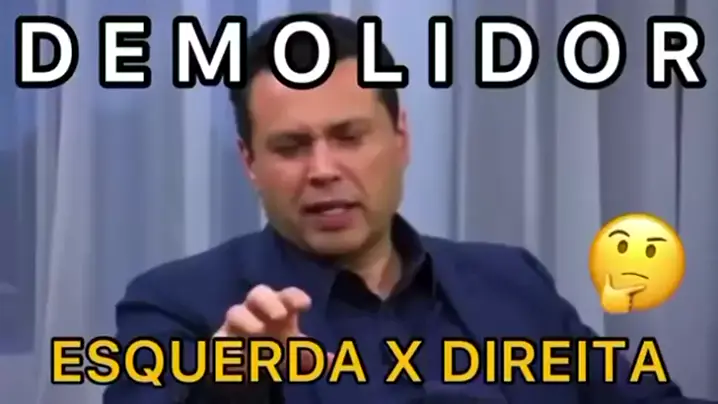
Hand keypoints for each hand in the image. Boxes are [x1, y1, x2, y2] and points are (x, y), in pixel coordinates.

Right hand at [216, 285, 332, 371]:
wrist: (250, 361)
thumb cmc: (278, 347)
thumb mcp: (297, 354)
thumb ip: (313, 356)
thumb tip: (334, 360)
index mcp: (280, 307)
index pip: (287, 295)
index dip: (295, 296)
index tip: (306, 305)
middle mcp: (258, 310)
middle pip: (259, 293)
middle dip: (268, 301)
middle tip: (280, 315)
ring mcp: (238, 322)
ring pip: (235, 311)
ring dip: (246, 319)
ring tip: (258, 331)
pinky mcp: (222, 338)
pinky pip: (220, 336)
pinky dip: (227, 341)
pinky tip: (238, 349)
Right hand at [601, 274, 645, 313]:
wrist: (605, 305)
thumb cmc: (606, 295)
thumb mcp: (607, 287)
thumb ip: (608, 280)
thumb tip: (607, 273)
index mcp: (624, 292)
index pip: (633, 289)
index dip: (639, 287)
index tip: (644, 286)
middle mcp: (627, 298)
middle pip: (630, 297)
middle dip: (625, 298)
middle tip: (617, 298)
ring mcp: (627, 304)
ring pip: (629, 303)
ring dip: (625, 303)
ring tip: (618, 303)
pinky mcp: (626, 309)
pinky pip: (628, 309)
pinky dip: (624, 308)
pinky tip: (618, 307)